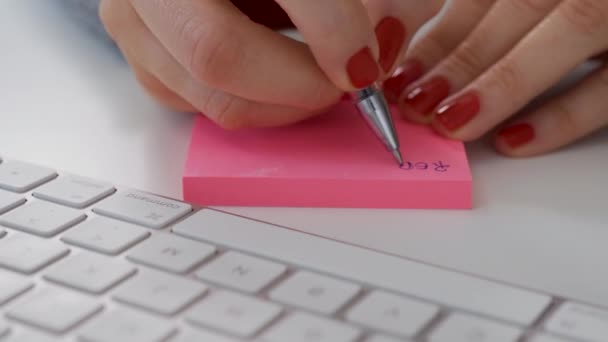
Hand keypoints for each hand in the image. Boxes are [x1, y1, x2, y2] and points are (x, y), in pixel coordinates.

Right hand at [99, 0, 441, 128]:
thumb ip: (342, 4)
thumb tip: (372, 55)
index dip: (331, 31)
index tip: (366, 64)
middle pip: (218, 54)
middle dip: (300, 86)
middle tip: (345, 82)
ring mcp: (131, 19)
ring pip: (210, 95)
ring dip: (282, 105)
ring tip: (317, 79)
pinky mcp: (140, 57)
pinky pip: (199, 105)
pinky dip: (252, 103)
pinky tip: (275, 76)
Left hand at [384, 0, 607, 156]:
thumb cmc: (584, 14)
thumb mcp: (549, 8)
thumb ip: (502, 14)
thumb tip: (432, 54)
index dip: (443, 32)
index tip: (402, 72)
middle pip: (523, 6)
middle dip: (461, 58)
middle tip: (412, 102)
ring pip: (569, 31)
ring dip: (502, 82)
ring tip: (451, 121)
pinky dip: (567, 113)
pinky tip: (517, 140)